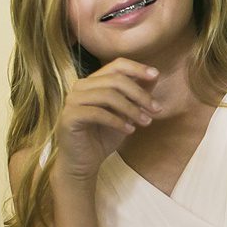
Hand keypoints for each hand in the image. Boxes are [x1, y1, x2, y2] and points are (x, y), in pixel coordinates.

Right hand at [54, 58, 161, 182]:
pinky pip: (97, 113)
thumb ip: (137, 94)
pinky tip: (130, 131)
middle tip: (157, 110)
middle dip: (140, 94)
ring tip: (146, 122)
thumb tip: (154, 76)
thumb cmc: (104, 135)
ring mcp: (73, 100)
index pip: (116, 65)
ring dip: (131, 109)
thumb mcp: (126, 113)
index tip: (156, 75)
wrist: (84, 161)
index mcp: (94, 82)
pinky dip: (117, 121)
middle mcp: (81, 86)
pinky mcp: (69, 117)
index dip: (137, 68)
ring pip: (107, 95)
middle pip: (115, 80)